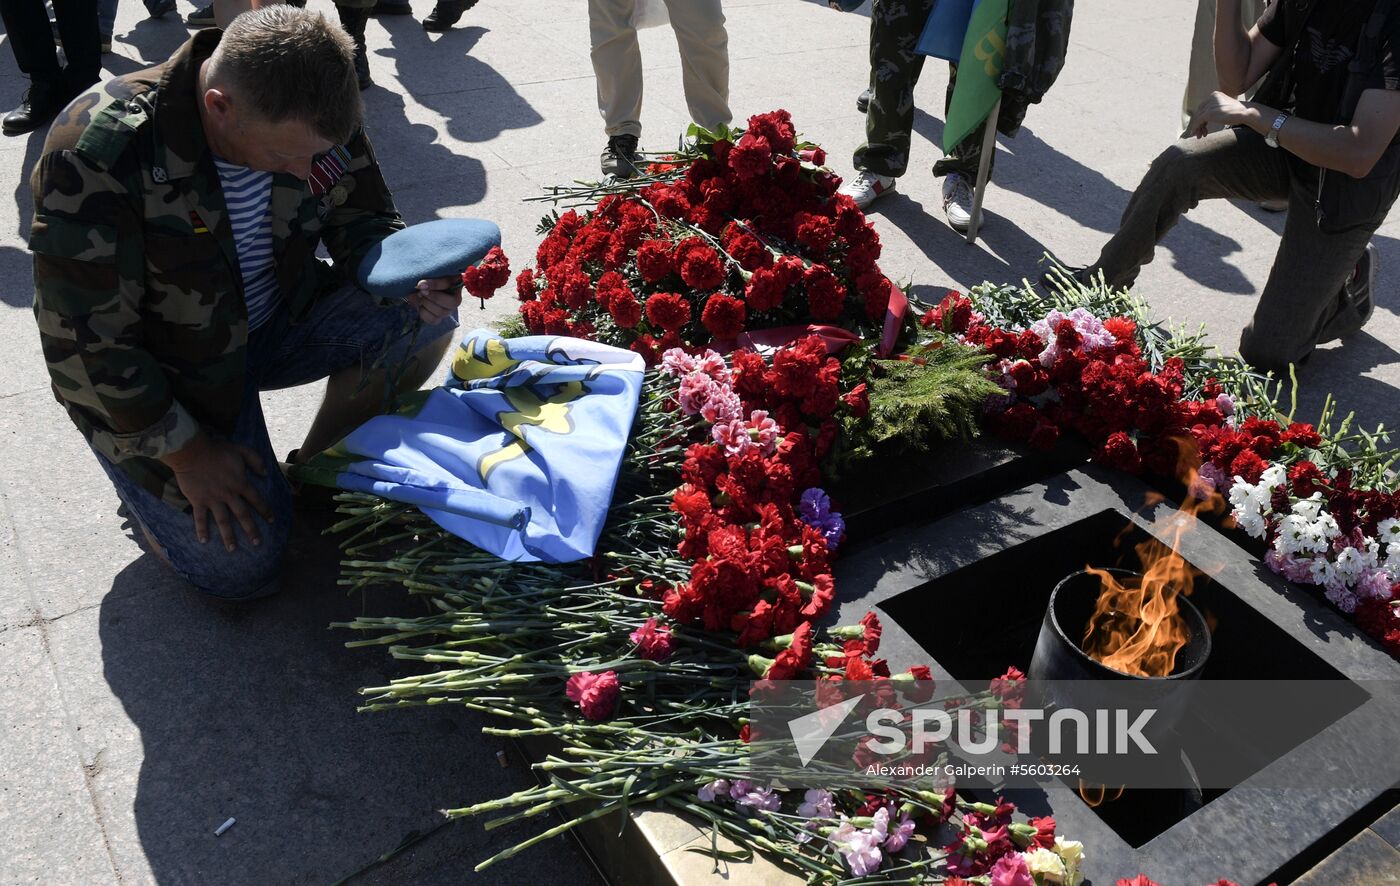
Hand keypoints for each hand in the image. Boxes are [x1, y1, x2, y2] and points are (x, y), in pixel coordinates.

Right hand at [163, 434, 273, 551]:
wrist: (192, 452)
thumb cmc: (217, 450)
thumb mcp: (242, 450)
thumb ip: (256, 460)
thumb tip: (265, 473)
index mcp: (240, 483)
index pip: (256, 499)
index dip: (265, 510)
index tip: (271, 521)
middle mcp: (229, 494)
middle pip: (242, 515)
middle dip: (251, 530)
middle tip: (257, 543)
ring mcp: (213, 499)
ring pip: (223, 521)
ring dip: (228, 536)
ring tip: (232, 549)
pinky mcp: (198, 500)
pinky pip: (200, 518)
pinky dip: (202, 530)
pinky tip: (204, 541)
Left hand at [405, 276, 462, 324]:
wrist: (418, 288)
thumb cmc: (427, 277)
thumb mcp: (429, 274)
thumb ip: (428, 277)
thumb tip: (420, 285)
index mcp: (456, 282)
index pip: (449, 284)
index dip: (435, 285)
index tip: (420, 284)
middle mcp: (456, 298)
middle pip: (451, 303)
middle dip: (432, 297)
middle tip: (420, 292)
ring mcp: (449, 310)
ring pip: (441, 312)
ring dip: (426, 304)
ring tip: (419, 297)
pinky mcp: (439, 318)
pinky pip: (433, 320)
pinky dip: (423, 313)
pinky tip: (420, 305)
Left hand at [1187, 91, 1256, 137]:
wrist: (1245, 112)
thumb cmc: (1237, 112)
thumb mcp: (1224, 107)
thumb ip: (1215, 109)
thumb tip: (1204, 119)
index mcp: (1215, 95)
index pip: (1203, 107)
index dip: (1201, 117)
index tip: (1203, 127)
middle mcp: (1211, 98)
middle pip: (1199, 112)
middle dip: (1199, 123)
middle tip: (1199, 133)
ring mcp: (1210, 105)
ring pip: (1198, 117)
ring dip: (1198, 128)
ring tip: (1200, 136)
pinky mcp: (1209, 113)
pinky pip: (1198, 121)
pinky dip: (1196, 128)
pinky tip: (1196, 134)